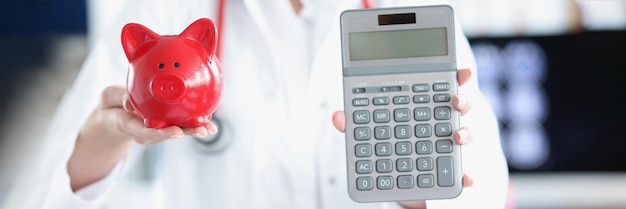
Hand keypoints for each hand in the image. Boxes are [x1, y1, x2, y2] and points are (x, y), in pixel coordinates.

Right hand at [68, 85, 216, 190]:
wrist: (112, 115)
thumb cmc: (111, 105)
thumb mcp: (108, 97)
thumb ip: (118, 98)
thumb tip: (128, 102)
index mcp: (130, 126)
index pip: (147, 132)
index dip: (162, 133)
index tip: (177, 133)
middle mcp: (146, 131)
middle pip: (168, 134)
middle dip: (186, 133)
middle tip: (202, 131)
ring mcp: (156, 129)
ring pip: (177, 130)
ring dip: (194, 129)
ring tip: (210, 128)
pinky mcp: (164, 123)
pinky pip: (179, 123)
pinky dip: (193, 121)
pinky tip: (207, 120)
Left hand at [331, 69, 473, 208]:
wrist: (389, 180)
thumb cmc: (382, 147)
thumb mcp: (364, 133)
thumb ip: (354, 123)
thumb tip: (338, 116)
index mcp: (423, 106)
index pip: (440, 86)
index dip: (455, 76)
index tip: (462, 71)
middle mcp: (438, 123)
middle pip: (458, 107)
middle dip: (463, 100)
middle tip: (455, 100)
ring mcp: (444, 146)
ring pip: (463, 134)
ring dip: (466, 133)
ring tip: (457, 136)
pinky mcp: (446, 171)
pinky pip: (460, 172)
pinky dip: (465, 175)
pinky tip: (465, 178)